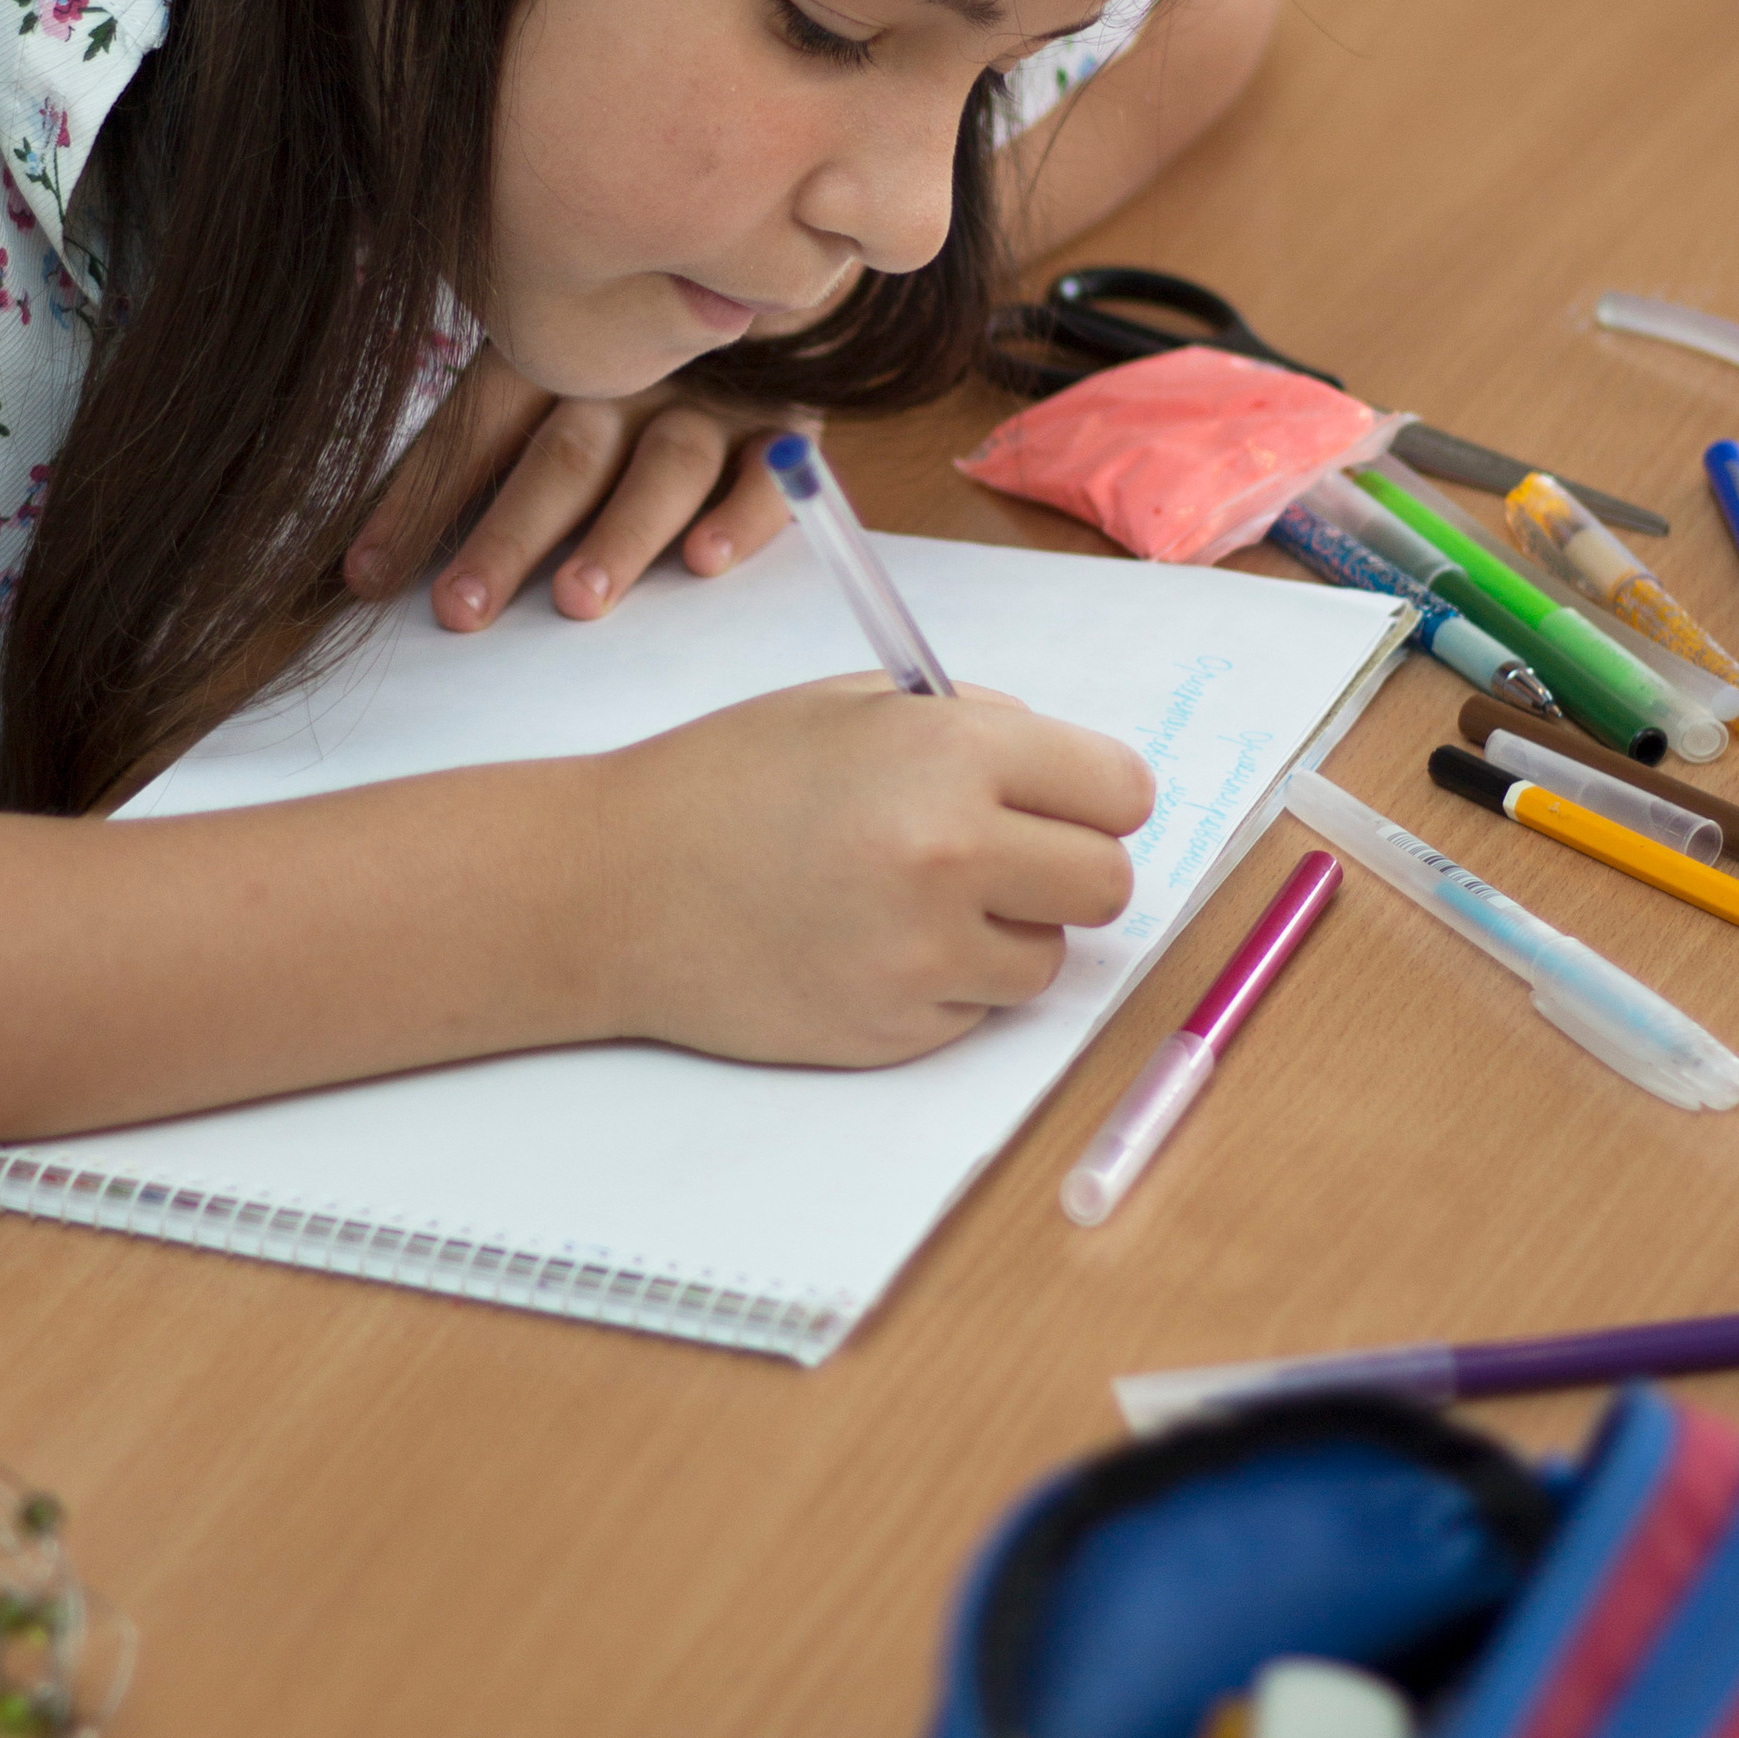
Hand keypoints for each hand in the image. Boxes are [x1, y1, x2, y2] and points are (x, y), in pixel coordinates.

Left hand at [346, 350, 800, 632]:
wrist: (778, 260)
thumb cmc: (637, 371)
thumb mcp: (554, 386)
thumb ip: (478, 461)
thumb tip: (367, 566)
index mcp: (555, 358)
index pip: (476, 429)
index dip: (421, 502)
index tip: (369, 580)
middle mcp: (631, 375)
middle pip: (563, 456)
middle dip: (509, 535)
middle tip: (463, 608)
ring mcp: (712, 399)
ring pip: (663, 463)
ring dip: (620, 534)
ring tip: (577, 601)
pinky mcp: (787, 427)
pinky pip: (767, 472)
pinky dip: (742, 516)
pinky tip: (706, 560)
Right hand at [590, 678, 1154, 1065]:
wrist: (617, 887)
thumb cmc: (727, 781)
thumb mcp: (851, 706)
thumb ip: (971, 724)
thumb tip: (1066, 775)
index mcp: (950, 754)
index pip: (1121, 790)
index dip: (1095, 796)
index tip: (1066, 804)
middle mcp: (953, 853)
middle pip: (1107, 883)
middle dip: (1066, 868)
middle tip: (1004, 857)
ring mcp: (927, 953)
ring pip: (1050, 960)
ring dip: (1007, 934)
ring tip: (918, 902)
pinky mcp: (898, 1030)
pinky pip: (979, 1011)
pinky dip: (947, 984)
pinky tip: (870, 945)